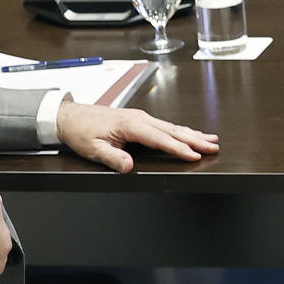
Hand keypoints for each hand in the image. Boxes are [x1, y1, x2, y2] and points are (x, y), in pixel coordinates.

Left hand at [55, 100, 218, 171]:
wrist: (69, 116)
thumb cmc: (81, 131)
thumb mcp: (93, 149)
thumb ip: (113, 158)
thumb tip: (129, 167)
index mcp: (131, 125)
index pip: (160, 139)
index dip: (179, 148)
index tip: (194, 155)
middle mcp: (139, 118)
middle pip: (172, 130)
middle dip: (195, 139)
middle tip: (214, 146)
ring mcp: (140, 117)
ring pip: (171, 127)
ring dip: (191, 133)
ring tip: (210, 139)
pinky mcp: (139, 119)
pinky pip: (164, 126)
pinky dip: (179, 130)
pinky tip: (188, 133)